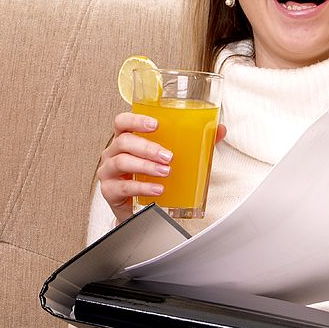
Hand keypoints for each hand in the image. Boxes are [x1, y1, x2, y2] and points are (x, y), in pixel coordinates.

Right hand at [96, 113, 226, 221]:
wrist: (141, 207)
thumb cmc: (154, 175)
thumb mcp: (172, 157)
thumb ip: (195, 142)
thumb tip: (219, 129)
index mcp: (127, 139)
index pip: (122, 121)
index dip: (136, 120)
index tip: (156, 125)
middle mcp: (114, 152)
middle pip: (124, 142)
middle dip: (148, 148)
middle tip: (169, 156)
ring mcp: (108, 172)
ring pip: (121, 162)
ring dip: (146, 166)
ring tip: (166, 172)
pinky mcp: (110, 191)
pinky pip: (123, 187)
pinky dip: (142, 187)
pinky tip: (157, 190)